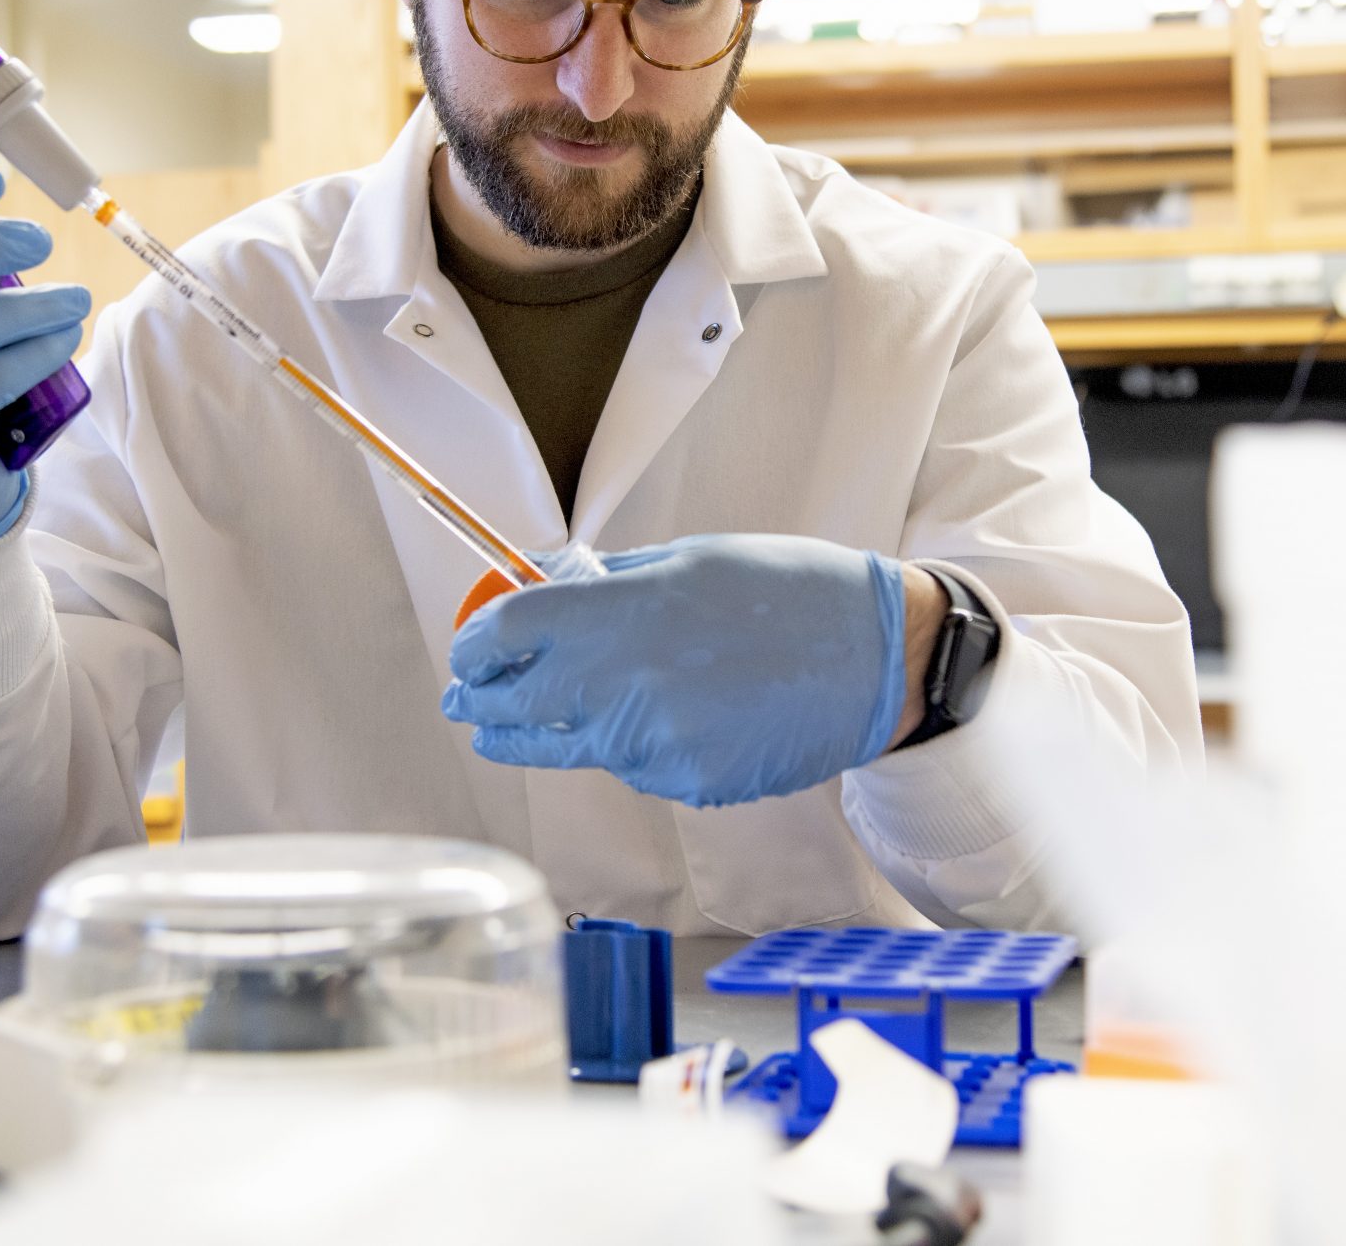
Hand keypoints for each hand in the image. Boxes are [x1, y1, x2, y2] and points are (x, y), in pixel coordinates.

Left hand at [441, 533, 909, 806]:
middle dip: (483, 703)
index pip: (507, 633)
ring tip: (519, 725)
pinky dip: (627, 749)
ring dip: (546, 732)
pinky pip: (633, 768)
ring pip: (570, 748)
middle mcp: (625, 686)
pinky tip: (655, 722)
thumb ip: (609, 585)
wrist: (878, 657)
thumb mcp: (689, 560)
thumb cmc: (789, 592)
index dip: (474, 644)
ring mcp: (655, 745)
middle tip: (467, 700)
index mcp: (622, 615)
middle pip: (514, 707)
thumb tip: (545, 588)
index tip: (468, 649)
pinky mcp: (686, 784)